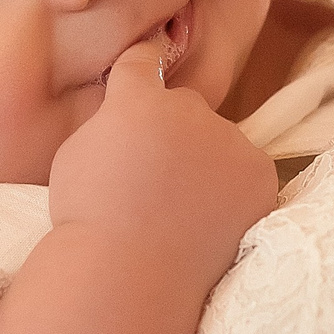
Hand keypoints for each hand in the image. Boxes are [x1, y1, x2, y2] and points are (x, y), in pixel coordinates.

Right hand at [48, 39, 278, 281]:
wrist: (129, 275)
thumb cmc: (87, 223)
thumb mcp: (74, 157)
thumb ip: (107, 123)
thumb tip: (125, 115)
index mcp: (136, 99)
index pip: (144, 59)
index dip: (144, 63)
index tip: (150, 61)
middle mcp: (187, 107)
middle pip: (186, 108)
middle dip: (174, 132)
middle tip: (156, 182)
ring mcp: (228, 139)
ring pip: (219, 143)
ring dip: (206, 163)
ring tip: (181, 212)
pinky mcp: (259, 173)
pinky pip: (246, 173)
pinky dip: (234, 192)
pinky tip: (208, 222)